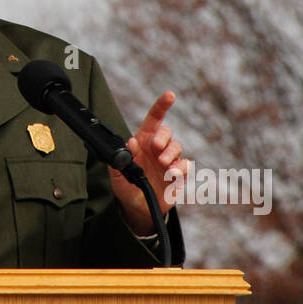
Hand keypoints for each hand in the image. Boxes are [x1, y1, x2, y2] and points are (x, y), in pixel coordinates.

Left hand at [107, 91, 190, 235]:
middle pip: (167, 132)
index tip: (170, 95)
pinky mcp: (178, 174)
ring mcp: (169, 160)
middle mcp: (157, 148)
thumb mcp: (117, 176)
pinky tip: (172, 174)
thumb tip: (129, 143)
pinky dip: (181, 167)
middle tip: (156, 146)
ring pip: (177, 147)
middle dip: (163, 137)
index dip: (162, 105)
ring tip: (164, 165)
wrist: (138, 208)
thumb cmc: (126, 187)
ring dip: (171, 153)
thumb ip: (121, 160)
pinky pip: (185, 165)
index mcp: (142, 142)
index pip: (153, 119)